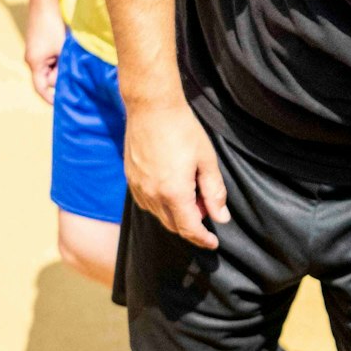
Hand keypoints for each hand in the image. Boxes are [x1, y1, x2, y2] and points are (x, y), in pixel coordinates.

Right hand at [24, 5, 65, 104]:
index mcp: (34, 63)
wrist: (43, 5)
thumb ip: (63, 68)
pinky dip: (58, 59)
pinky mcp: (37, 47)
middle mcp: (31, 60)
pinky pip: (48, 60)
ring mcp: (33, 53)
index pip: (41, 88)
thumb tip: (65, 82)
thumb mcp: (62, 50)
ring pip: (49, 68)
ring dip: (60, 66)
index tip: (60, 105)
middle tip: (74, 71)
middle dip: (60, 76)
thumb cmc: (53, 27)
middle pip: (46, 78)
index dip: (50, 98)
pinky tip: (65, 50)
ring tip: (69, 55)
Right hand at [124, 97, 227, 248]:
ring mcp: (138, 187)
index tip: (213, 242)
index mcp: (174, 192)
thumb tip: (221, 217)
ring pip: (158, 215)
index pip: (189, 228)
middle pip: (173, 225)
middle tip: (205, 210)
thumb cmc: (183, 130)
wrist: (152, 107)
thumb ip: (214, 192)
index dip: (203, 239)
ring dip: (175, 215)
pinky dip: (160, 206)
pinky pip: (145, 203)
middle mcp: (152, 194)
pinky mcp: (130, 179)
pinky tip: (171, 191)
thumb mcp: (206, 160)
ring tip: (191, 195)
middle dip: (191, 226)